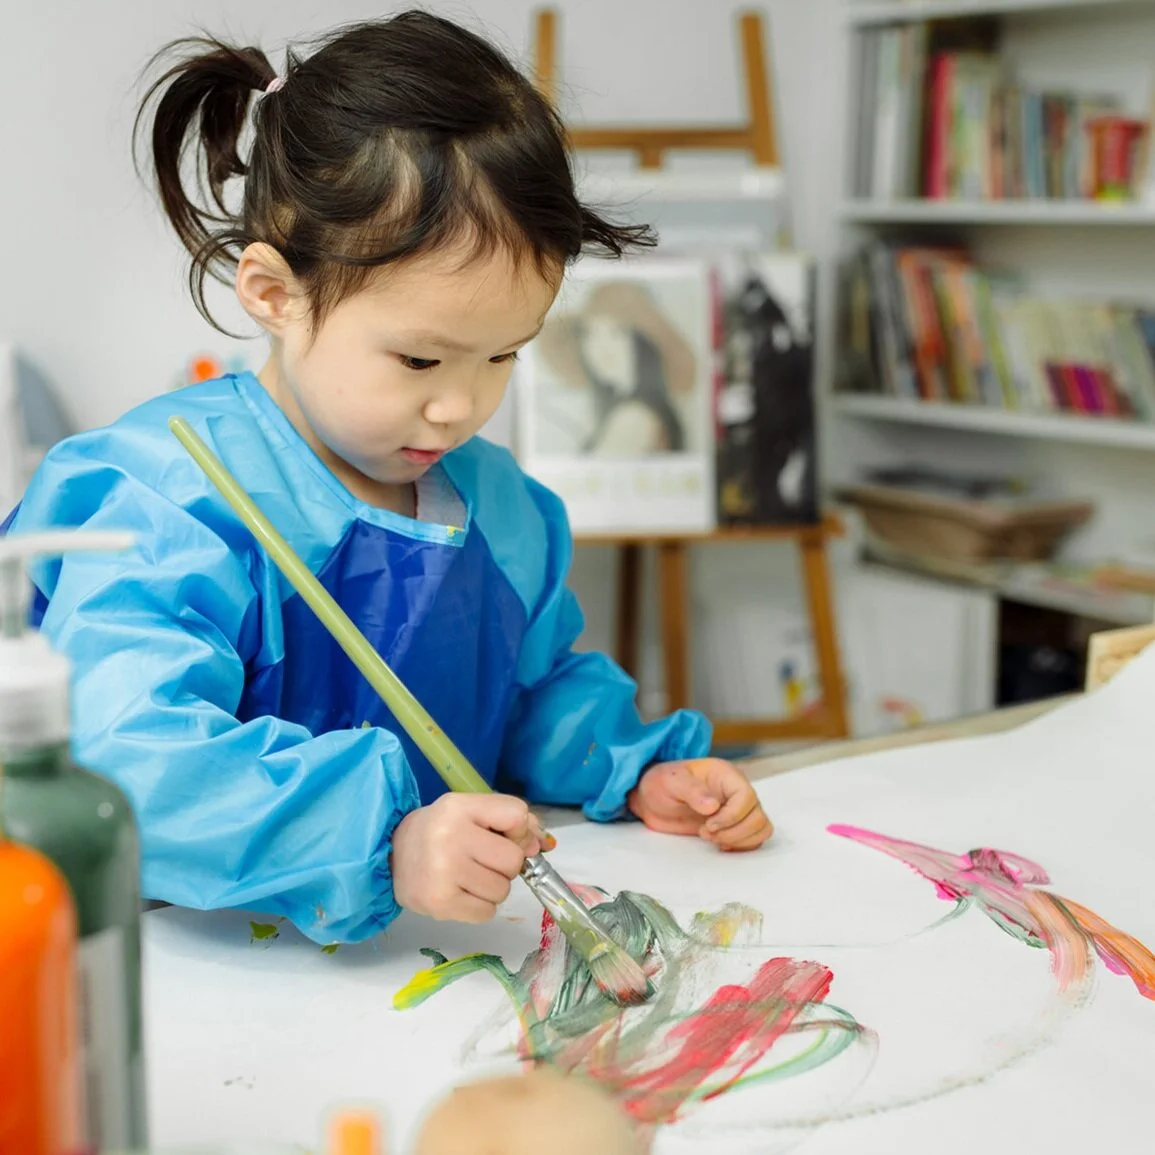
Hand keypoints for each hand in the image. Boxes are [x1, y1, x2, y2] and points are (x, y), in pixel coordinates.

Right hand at [392, 794, 550, 922]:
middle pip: (513, 859)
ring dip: (492, 887)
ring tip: (468, 877)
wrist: (391, 854)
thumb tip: (542, 844)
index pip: (517, 815)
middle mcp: (450, 837)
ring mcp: (443, 872)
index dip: (520, 832)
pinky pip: (487, 912)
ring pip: (502, 889)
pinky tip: (461, 893)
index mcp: (460, 807)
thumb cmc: (440, 831)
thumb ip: (511, 820)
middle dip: (505, 864)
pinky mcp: (439, 903)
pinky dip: (480, 906)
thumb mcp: (471, 812)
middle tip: (482, 861)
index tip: (505, 837)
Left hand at [627, 758, 772, 851]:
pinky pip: (753, 838)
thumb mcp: (670, 781)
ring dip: (739, 840)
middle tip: (705, 833)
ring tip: (711, 838)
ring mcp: (737, 809)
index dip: (732, 816)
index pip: (747, 796)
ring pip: (761, 828)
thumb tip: (714, 805)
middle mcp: (736, 791)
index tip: (708, 825)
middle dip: (734, 831)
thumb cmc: (660, 783)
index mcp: (726, 775)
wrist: (652, 798)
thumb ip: (692, 790)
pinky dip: (741, 846)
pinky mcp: (733, 825)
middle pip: (758, 816)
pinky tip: (719, 844)